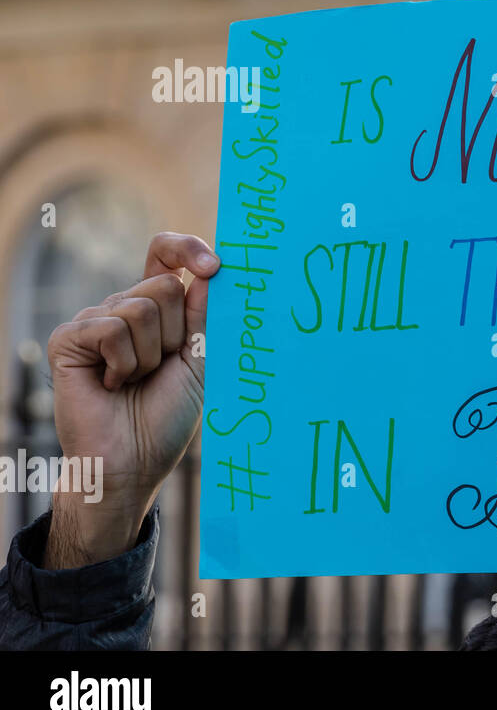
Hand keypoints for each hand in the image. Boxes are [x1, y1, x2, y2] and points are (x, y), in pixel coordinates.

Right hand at [44, 232, 219, 568]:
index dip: (187, 249)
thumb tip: (214, 267)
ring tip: (135, 381)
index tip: (215, 266)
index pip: (165, 256)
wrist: (135, 460)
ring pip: (141, 308)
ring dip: (150, 355)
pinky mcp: (69, 338)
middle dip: (177, 333)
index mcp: (156, 310)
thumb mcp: (200, 358)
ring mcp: (94, 321)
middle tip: (160, 369)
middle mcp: (122, 308)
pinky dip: (124, 363)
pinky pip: (111, 328)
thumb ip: (204, 313)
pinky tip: (111, 385)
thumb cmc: (169, 415)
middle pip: (164, 286)